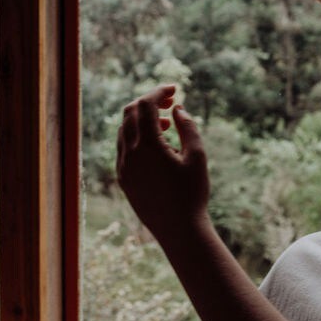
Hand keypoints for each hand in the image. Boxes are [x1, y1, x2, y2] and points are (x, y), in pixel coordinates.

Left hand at [116, 85, 210, 242]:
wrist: (179, 231)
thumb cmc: (192, 194)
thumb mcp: (197, 156)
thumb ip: (187, 127)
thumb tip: (177, 109)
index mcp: (147, 146)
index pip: (146, 106)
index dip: (159, 92)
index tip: (174, 89)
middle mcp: (129, 154)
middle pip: (130, 113)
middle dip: (149, 102)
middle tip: (171, 102)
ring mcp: (123, 167)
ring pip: (124, 130)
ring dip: (143, 120)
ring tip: (167, 125)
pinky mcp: (123, 179)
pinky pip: (124, 148)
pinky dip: (137, 137)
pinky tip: (157, 145)